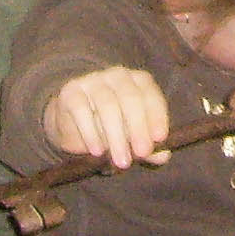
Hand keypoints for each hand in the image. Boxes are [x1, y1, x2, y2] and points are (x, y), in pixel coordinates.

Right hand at [42, 64, 175, 168]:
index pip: (151, 94)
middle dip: (138, 128)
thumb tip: (163, 155)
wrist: (71, 123)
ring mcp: (92, 80)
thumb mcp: (131, 137)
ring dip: (116, 136)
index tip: (160, 139)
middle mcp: (117, 75)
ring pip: (107, 105)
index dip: (157, 116)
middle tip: (142, 153)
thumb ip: (147, 144)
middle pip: (130, 98)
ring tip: (121, 160)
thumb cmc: (110, 128)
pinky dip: (91, 132)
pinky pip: (82, 110)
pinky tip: (97, 151)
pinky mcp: (71, 91)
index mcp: (138, 80)